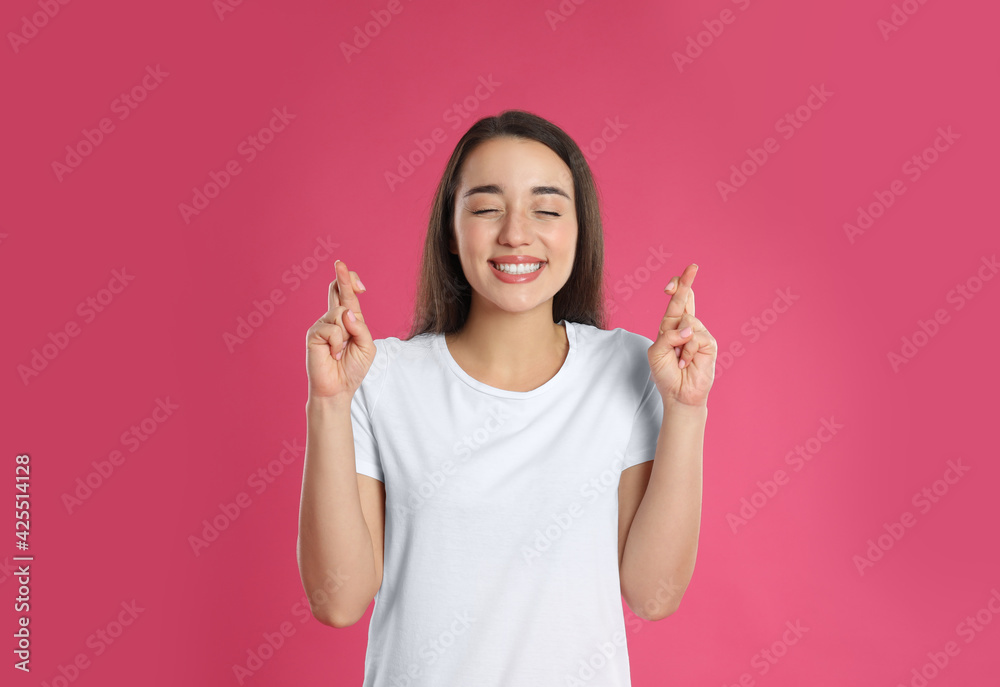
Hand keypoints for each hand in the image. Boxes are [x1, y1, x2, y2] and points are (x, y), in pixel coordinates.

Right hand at [305, 259, 375, 400]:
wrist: (338, 389)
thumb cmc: (352, 368)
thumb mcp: (367, 347)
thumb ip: (361, 328)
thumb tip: (346, 313)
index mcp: (348, 320)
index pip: (347, 296)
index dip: (350, 283)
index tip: (358, 282)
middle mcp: (333, 319)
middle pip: (336, 291)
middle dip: (342, 277)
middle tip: (340, 263)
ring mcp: (322, 325)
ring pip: (339, 313)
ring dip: (346, 333)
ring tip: (341, 351)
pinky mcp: (313, 334)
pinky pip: (332, 329)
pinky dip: (337, 343)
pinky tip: (333, 355)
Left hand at [647, 263, 716, 407]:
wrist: (678, 394)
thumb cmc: (666, 373)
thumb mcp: (656, 352)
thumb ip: (667, 336)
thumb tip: (688, 329)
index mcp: (671, 326)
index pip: (676, 301)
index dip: (677, 287)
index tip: (673, 281)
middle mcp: (686, 327)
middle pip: (686, 298)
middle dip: (687, 282)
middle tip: (693, 266)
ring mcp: (699, 334)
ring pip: (687, 321)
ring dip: (678, 342)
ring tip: (678, 359)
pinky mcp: (709, 344)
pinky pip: (695, 337)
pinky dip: (686, 351)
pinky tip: (685, 363)